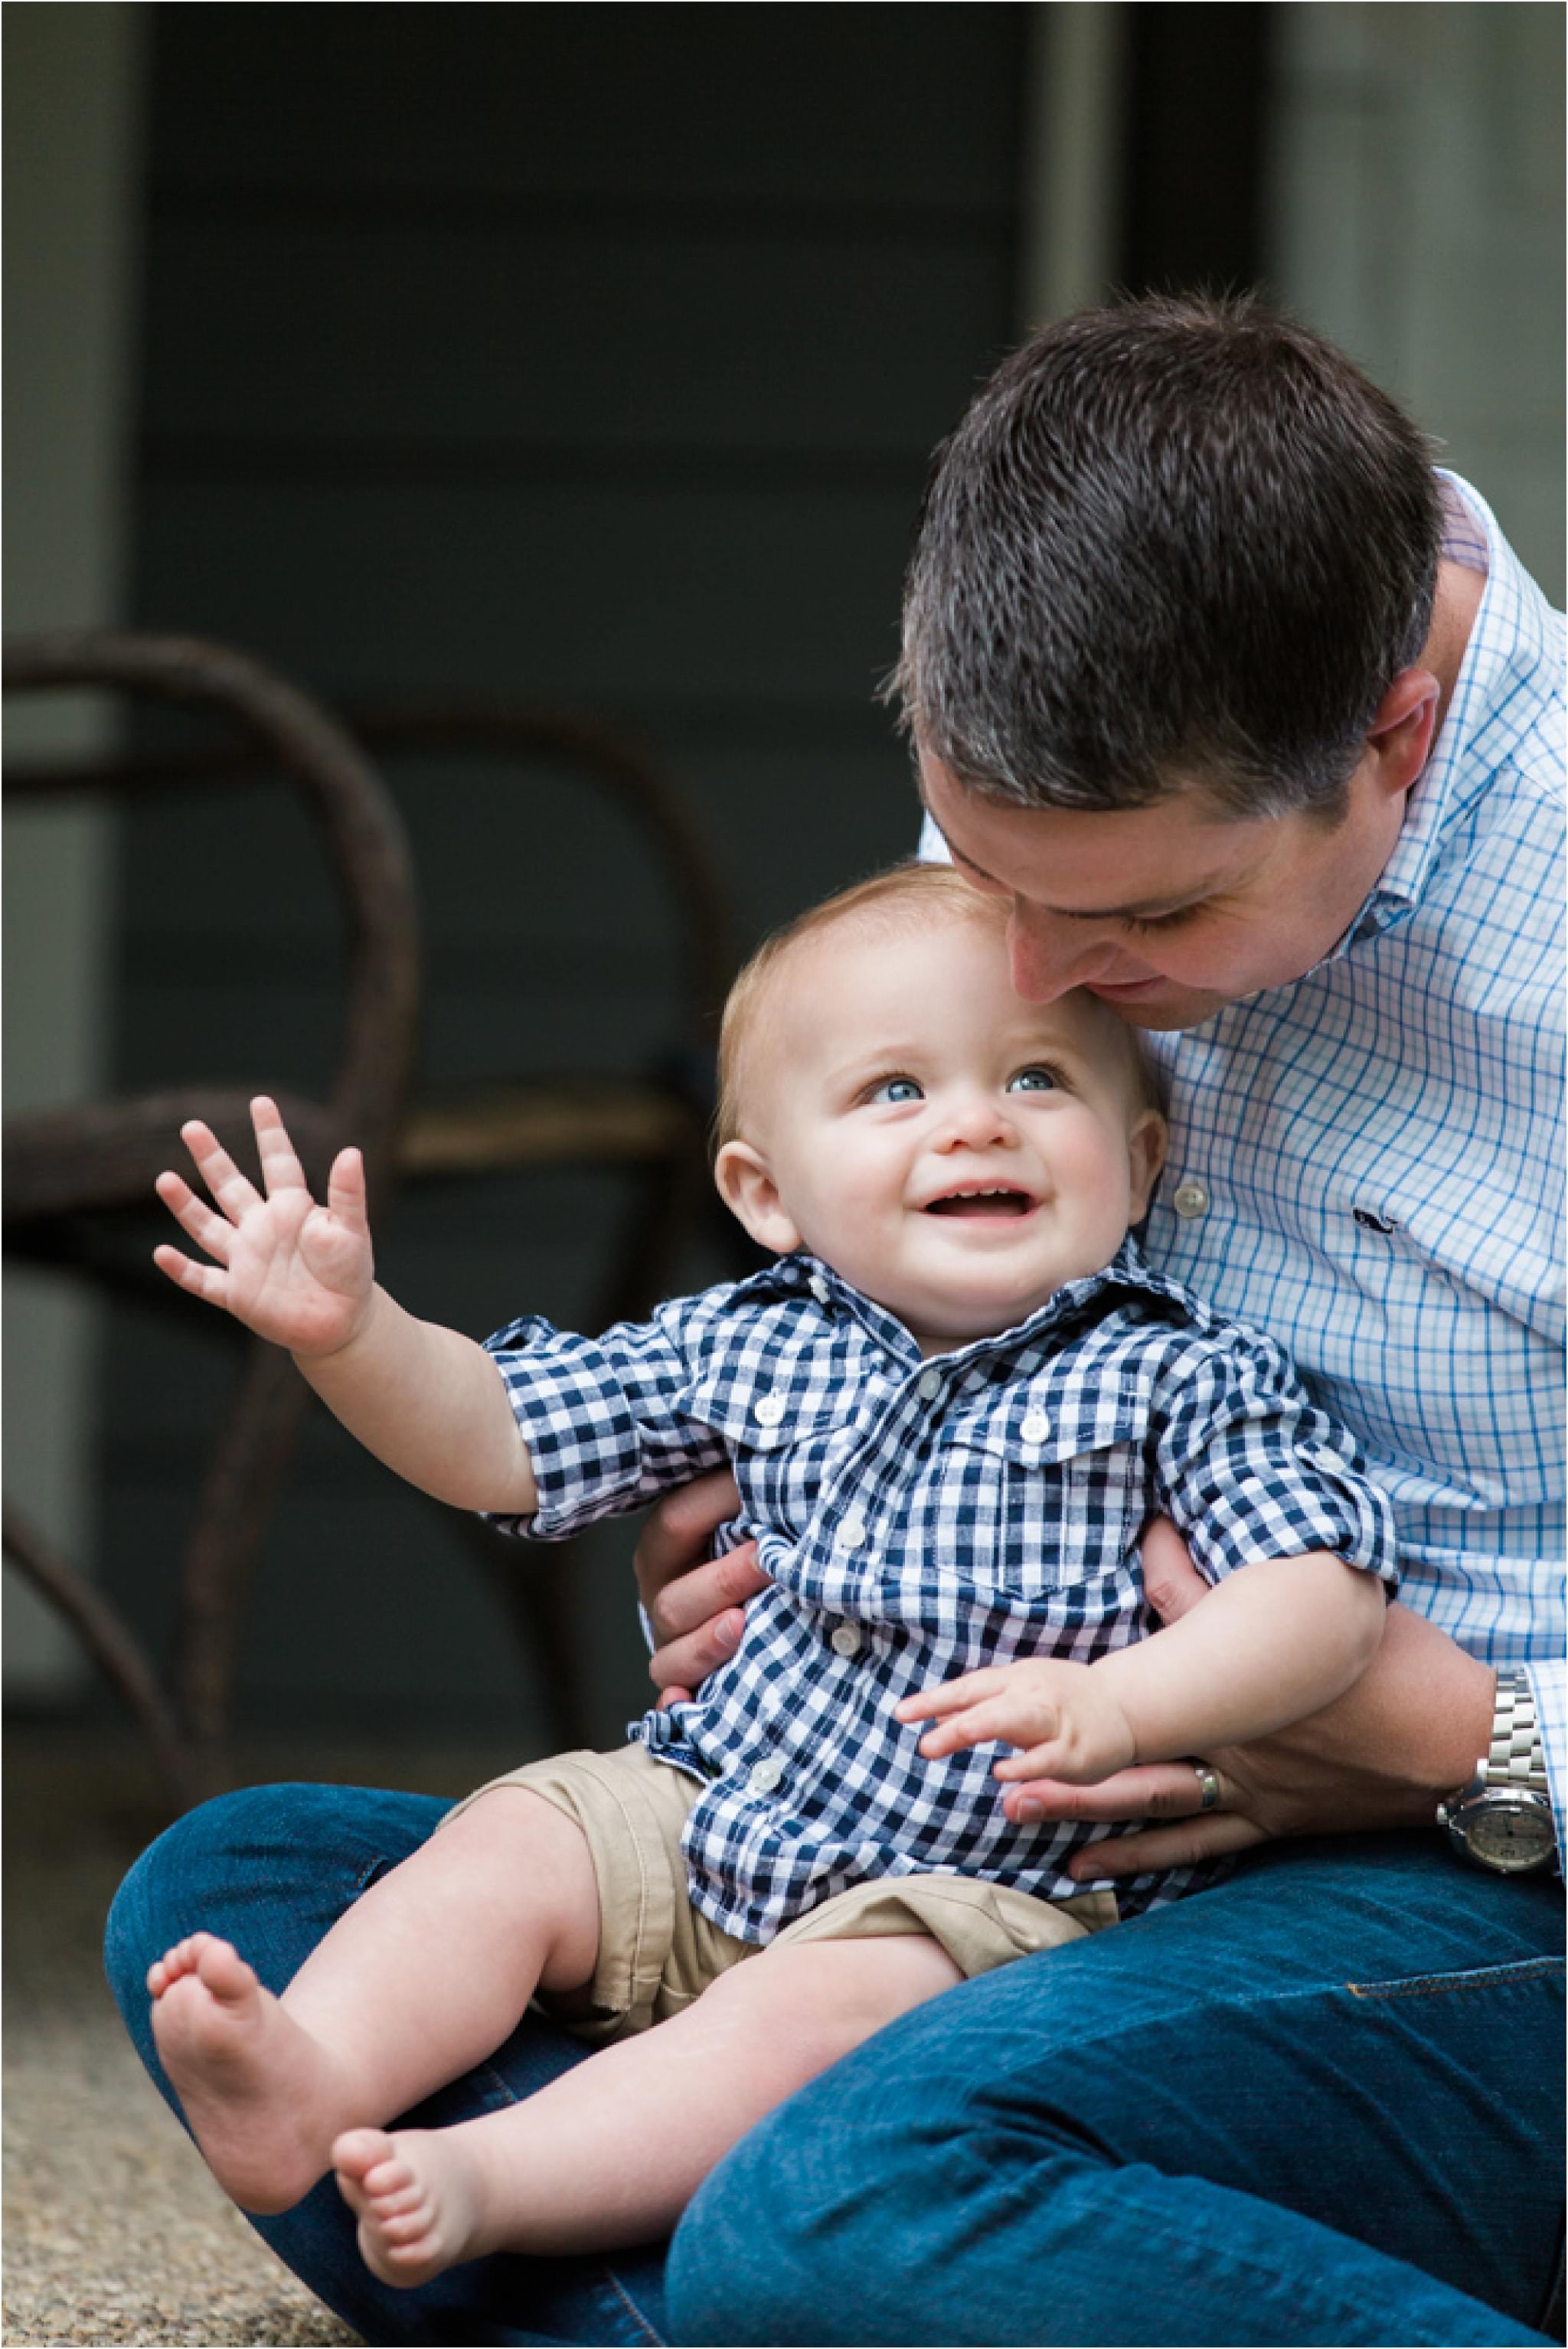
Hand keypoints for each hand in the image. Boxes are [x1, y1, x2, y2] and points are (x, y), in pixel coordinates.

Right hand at [154, 1097, 374, 1359]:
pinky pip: (204, 1280)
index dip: (270, 1134)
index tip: (261, 1102)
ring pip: (208, 1227)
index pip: (279, 1163)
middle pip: (231, 1186)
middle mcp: (262, 1227)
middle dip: (212, 1157)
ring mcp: (246, 1259)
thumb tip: (351, 1151)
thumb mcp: (353, 1230)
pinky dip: (182, 1270)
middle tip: (192, 1127)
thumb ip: (349, 1194)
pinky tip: (162, 1253)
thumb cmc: (350, 1272)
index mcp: (292, 1208)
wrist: (343, 1322)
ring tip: (165, 1179)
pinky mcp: (238, 1294)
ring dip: (186, 1206)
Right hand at [633, 1472, 768, 1703]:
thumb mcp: (741, 1513)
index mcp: (666, 1548)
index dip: (715, 1504)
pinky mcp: (688, 1684)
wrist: (739, 1599)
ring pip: (670, 1654)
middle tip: (770, 1559)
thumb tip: (786, 1457)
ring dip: (706, 1642)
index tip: (764, 1489)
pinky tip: (687, 1702)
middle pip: (676, 1595)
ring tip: (741, 1624)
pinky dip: (678, 1705)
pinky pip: (673, 1703)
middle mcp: (662, 1597)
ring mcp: (672, 1645)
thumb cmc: (748, 1545)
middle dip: (725, 1578)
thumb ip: (753, 1491)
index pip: (676, 1520)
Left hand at [897, 1657, 1138, 1784]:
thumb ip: (976, 1705)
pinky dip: (1025, 1764)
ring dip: (977, 1729)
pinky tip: (1002, 1773)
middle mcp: (1032, 1695)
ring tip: (943, 1744)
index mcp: (1015, 1680)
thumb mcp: (1016, 1692)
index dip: (935, 1699)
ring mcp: (1055, 1721)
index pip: (969, 1688)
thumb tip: (931, 1715)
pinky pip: (1048, 1757)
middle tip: (922, 1746)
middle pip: (987, 1703)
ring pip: (1015, 1720)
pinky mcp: (1076, 1751)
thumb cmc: (1060, 1698)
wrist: (1121, 1704)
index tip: (901, 1713)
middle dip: (954, 1723)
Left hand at [991, 1520, 1495, 1879]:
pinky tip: (1093, 1865)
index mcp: (1229, 1689)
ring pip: (1149, 1805)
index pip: (1131, 1682)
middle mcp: (1228, 1745)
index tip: (1002, 1695)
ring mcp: (1248, 1791)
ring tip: (1014, 1811)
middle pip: (1125, 1757)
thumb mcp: (1298, 1607)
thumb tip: (1147, 1526)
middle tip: (986, 1768)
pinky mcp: (1271, 1820)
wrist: (1453, 1739)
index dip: (1064, 1694)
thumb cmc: (1384, 1664)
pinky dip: (1142, 1855)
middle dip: (1056, 1764)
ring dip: (1082, 1810)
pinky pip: (1196, 1844)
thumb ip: (1210, 1579)